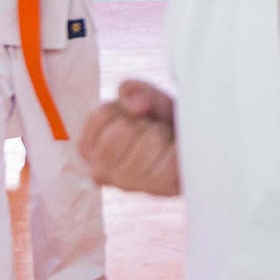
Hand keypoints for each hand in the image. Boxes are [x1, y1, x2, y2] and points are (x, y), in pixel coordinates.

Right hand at [78, 79, 179, 195]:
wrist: (190, 142)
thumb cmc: (159, 120)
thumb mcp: (143, 97)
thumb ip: (133, 91)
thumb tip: (138, 106)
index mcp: (89, 147)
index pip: (104, 113)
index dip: (126, 106)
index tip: (133, 116)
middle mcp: (101, 171)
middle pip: (124, 130)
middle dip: (144, 121)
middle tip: (152, 128)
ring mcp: (128, 184)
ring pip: (150, 142)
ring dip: (163, 133)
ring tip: (165, 140)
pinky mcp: (159, 188)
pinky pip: (171, 157)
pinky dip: (178, 146)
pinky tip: (175, 152)